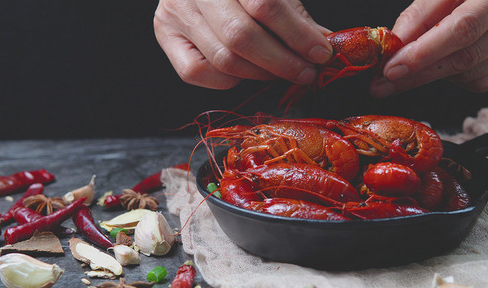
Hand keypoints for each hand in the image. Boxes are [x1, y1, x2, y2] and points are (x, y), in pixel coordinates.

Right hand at [154, 0, 331, 88]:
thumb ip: (292, 14)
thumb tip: (323, 42)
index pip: (264, 5)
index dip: (296, 34)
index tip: (320, 53)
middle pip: (241, 36)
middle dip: (281, 61)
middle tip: (305, 71)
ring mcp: (174, 13)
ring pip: (222, 59)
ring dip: (260, 74)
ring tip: (279, 71)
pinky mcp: (164, 36)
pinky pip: (197, 72)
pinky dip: (227, 79)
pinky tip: (243, 71)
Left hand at [370, 0, 487, 97]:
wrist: (486, 1)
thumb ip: (419, 16)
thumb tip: (393, 47)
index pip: (461, 30)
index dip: (423, 53)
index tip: (390, 70)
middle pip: (465, 58)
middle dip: (417, 75)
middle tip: (382, 85)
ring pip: (470, 75)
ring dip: (434, 73)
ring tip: (415, 62)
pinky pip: (478, 81)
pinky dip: (453, 77)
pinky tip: (442, 62)